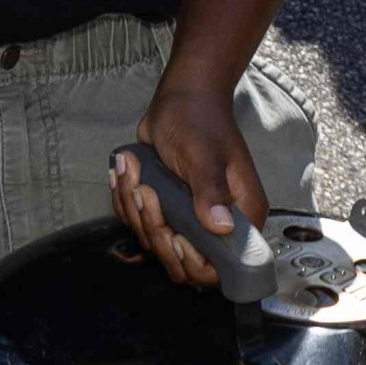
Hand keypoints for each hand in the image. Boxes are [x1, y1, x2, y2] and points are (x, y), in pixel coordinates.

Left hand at [110, 77, 270, 291]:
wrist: (181, 98)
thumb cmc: (200, 120)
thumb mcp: (204, 154)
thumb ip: (210, 191)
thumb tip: (220, 226)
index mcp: (240, 215)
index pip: (222, 266)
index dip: (194, 262)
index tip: (174, 236)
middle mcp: (217, 224)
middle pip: (181, 262)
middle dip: (155, 231)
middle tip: (145, 193)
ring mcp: (188, 218)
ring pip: (154, 242)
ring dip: (135, 210)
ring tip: (134, 172)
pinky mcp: (165, 209)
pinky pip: (139, 223)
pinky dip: (124, 202)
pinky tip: (126, 174)